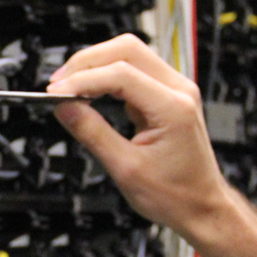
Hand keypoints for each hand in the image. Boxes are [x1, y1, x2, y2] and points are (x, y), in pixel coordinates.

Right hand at [47, 34, 228, 235]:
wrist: (201, 207)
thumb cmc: (175, 195)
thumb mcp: (125, 168)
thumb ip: (92, 133)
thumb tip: (64, 108)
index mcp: (173, 108)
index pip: (120, 75)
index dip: (82, 80)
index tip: (55, 92)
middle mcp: (179, 90)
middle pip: (126, 49)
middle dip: (87, 62)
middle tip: (58, 83)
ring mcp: (175, 90)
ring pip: (130, 54)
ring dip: (97, 65)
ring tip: (69, 87)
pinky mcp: (167, 96)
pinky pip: (134, 71)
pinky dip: (108, 76)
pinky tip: (90, 93)